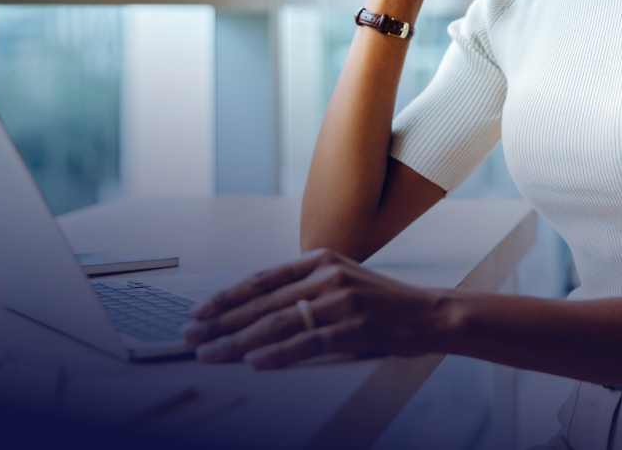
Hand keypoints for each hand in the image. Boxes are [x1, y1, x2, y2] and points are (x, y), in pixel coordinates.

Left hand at [180, 249, 447, 368]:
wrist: (429, 313)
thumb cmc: (382, 302)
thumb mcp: (341, 279)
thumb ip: (305, 286)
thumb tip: (257, 307)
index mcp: (320, 259)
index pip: (261, 279)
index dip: (227, 297)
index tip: (200, 311)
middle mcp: (326, 275)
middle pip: (262, 302)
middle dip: (221, 322)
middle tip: (192, 336)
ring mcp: (341, 301)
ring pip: (277, 323)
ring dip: (238, 342)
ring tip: (213, 354)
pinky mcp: (354, 328)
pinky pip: (306, 343)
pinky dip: (277, 354)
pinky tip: (255, 362)